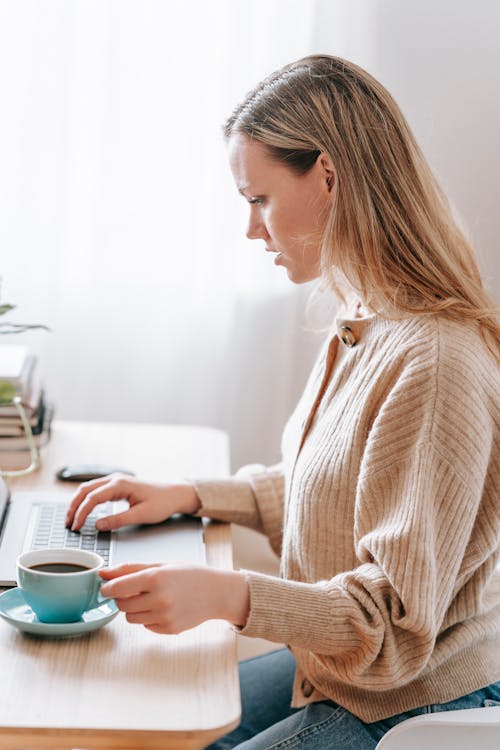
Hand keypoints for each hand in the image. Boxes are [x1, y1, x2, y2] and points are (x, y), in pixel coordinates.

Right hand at [65, 474, 200, 531]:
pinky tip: (84, 509)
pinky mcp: (119, 485)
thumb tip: (97, 525)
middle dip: (74, 506)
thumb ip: (118, 520)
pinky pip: (97, 489)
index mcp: (121, 484)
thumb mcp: (141, 515)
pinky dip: (86, 499)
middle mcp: (116, 479)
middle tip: (68, 523)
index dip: (81, 513)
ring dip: (78, 502)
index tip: (75, 527)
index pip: (93, 498)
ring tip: (72, 518)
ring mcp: (117, 480)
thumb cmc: (163, 503)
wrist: (176, 494)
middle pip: (86, 490)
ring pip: (89, 488)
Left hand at [99, 563, 249, 633]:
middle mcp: (159, 599)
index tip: (106, 587)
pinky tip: (164, 608)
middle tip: (136, 590)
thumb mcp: (161, 565)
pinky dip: (149, 618)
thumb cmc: (188, 575)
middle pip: (121, 605)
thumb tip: (103, 573)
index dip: (108, 588)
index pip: (117, 588)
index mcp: (156, 578)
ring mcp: (164, 616)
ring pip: (131, 618)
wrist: (216, 592)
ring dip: (135, 609)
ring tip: (152, 598)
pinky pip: (145, 625)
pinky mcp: (169, 629)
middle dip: (123, 598)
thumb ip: (129, 569)